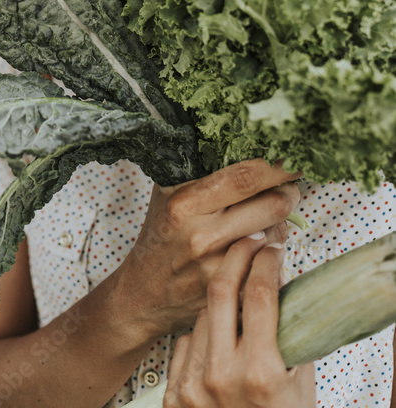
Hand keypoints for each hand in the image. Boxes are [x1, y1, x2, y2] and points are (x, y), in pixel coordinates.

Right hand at [117, 159, 300, 336]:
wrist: (144, 293)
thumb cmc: (161, 235)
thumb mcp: (167, 195)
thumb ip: (198, 172)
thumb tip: (241, 144)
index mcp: (186, 202)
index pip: (245, 177)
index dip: (277, 167)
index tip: (294, 158)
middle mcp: (201, 233)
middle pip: (271, 205)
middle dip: (289, 193)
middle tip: (290, 187)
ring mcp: (217, 265)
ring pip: (275, 234)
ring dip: (280, 224)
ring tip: (268, 219)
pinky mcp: (230, 290)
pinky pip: (269, 263)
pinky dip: (272, 253)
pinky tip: (260, 248)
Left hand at [163, 236, 314, 406]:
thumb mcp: (299, 385)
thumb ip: (291, 337)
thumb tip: (283, 282)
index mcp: (260, 373)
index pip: (260, 293)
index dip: (266, 261)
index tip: (272, 248)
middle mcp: (221, 376)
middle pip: (221, 290)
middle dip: (235, 256)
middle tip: (247, 242)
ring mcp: (192, 386)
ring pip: (202, 315)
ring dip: (220, 298)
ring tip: (237, 293)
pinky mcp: (174, 395)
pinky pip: (186, 343)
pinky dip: (203, 333)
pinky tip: (218, 337)